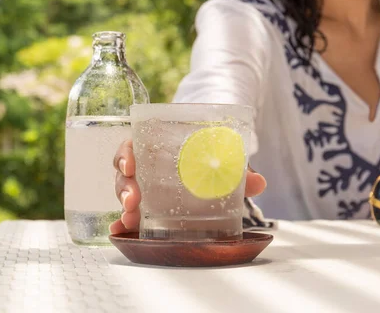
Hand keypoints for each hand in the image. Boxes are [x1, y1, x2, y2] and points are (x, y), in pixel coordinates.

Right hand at [110, 139, 266, 233]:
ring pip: (125, 192)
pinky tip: (120, 233)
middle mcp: (145, 166)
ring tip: (130, 219)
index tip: (130, 164)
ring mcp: (144, 186)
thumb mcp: (222, 158)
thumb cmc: (208, 155)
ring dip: (124, 206)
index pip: (132, 145)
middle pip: (124, 173)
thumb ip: (238, 169)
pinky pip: (129, 212)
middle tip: (133, 200)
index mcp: (155, 146)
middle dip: (125, 187)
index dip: (126, 154)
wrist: (211, 161)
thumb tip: (259, 183)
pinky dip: (122, 223)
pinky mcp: (147, 205)